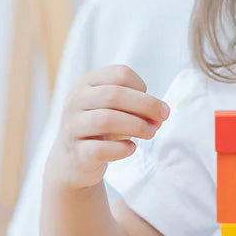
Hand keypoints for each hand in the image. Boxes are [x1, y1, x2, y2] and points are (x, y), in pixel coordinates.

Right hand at [46, 65, 169, 190]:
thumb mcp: (116, 110)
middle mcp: (75, 101)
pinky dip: (121, 149)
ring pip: (105, 120)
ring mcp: (72, 126)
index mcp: (87, 82)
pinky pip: (100, 149)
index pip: (120, 74)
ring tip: (150, 133)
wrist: (73, 160)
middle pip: (114, 95)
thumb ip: (137, 107)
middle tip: (162, 118)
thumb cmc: (100, 129)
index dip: (142, 87)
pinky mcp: (76, 153)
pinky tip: (131, 149)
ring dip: (136, 126)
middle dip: (146, 106)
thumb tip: (160, 114)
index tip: (153, 104)